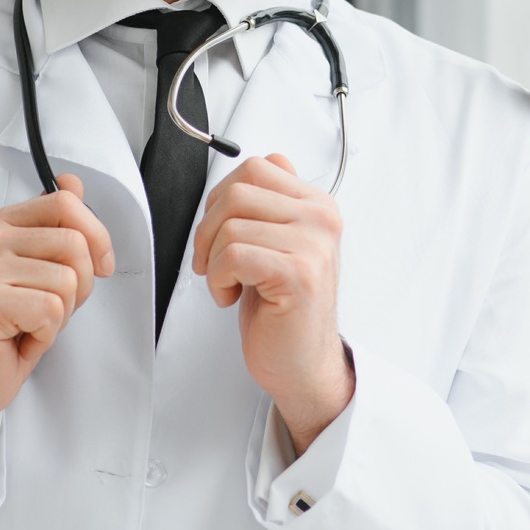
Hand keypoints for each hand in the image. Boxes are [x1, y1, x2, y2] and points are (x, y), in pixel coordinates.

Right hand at [0, 173, 113, 437]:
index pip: (66, 202)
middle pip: (75, 243)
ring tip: (31, 324)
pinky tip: (21, 337)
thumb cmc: (7, 325)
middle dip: (81, 285)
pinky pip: (51, 308)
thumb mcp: (38, 268)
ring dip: (62, 314)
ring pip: (68, 279)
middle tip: (50, 309)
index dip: (96, 237)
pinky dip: (47, 332)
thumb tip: (74, 182)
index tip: (99, 266)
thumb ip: (54, 225)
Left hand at [192, 154, 352, 453]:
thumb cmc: (283, 309)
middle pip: (237, 191)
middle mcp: (322, 219)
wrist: (301, 364)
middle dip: (208, 228)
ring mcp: (314, 245)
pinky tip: (232, 297)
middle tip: (212, 262)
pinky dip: (218, 279)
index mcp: (317, 205)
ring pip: (230, 224)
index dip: (221, 198)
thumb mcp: (279, 244)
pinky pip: (232, 256)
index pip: (256, 167)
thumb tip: (260, 165)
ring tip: (228, 283)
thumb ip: (274, 203)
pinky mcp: (299, 273)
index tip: (220, 232)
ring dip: (213, 259)